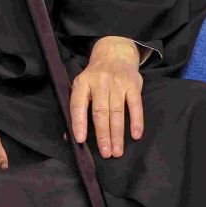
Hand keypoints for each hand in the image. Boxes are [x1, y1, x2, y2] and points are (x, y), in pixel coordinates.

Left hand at [71, 36, 143, 157]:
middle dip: (103, 135)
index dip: (78, 122)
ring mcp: (117, 83)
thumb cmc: (95, 77)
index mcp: (83, 83)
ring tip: (117, 151)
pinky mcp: (133, 85)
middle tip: (106, 153)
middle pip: (100, 112)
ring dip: (117, 133)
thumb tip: (69, 137)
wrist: (114, 53)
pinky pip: (136, 105)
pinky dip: (136, 121)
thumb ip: (76, 110)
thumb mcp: (81, 87)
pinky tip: (135, 135)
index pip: (78, 104)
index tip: (80, 140)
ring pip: (117, 112)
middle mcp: (100, 82)